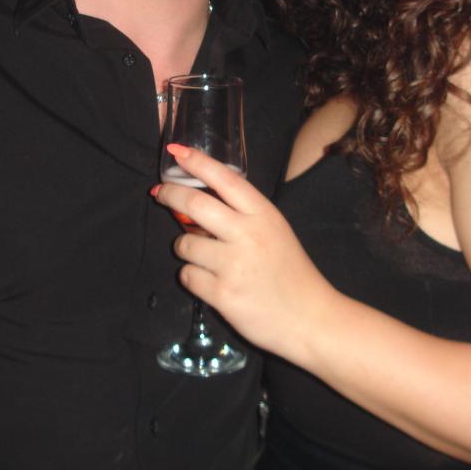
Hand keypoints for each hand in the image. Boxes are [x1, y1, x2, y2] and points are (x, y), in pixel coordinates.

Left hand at [152, 144, 338, 362]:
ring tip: (204, 257)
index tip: (176, 151)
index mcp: (264, 214)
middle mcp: (248, 235)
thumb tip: (197, 205)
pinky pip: (188, 276)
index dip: (197, 162)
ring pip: (184, 244)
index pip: (225, 179)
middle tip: (160, 194)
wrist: (310, 318)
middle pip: (195, 204)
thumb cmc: (291, 272)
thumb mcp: (275, 231)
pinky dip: (193, 277)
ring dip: (186, 248)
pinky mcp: (222, 294)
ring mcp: (233, 265)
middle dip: (170, 195)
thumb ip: (243, 215)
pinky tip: (210, 281)